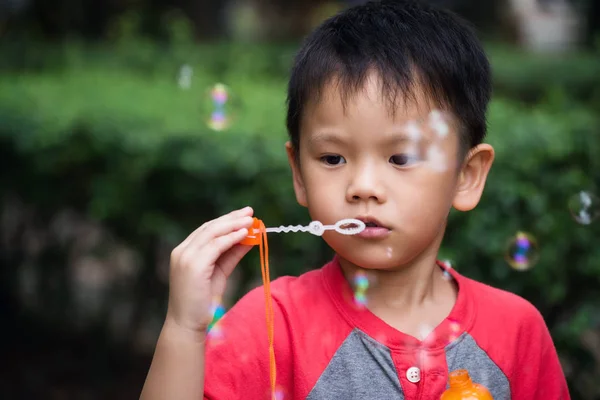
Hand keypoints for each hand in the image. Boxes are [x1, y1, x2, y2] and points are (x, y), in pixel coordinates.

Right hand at [165, 206, 254, 334]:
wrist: (188, 325)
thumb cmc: (203, 302)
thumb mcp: (220, 273)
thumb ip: (232, 254)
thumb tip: (249, 238)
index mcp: (184, 252)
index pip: (207, 230)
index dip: (226, 220)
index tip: (243, 215)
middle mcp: (182, 251)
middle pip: (210, 227)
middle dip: (231, 218)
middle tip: (250, 212)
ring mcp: (185, 257)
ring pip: (212, 233)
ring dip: (233, 225)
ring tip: (251, 220)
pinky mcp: (193, 264)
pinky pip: (216, 245)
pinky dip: (231, 238)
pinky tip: (244, 234)